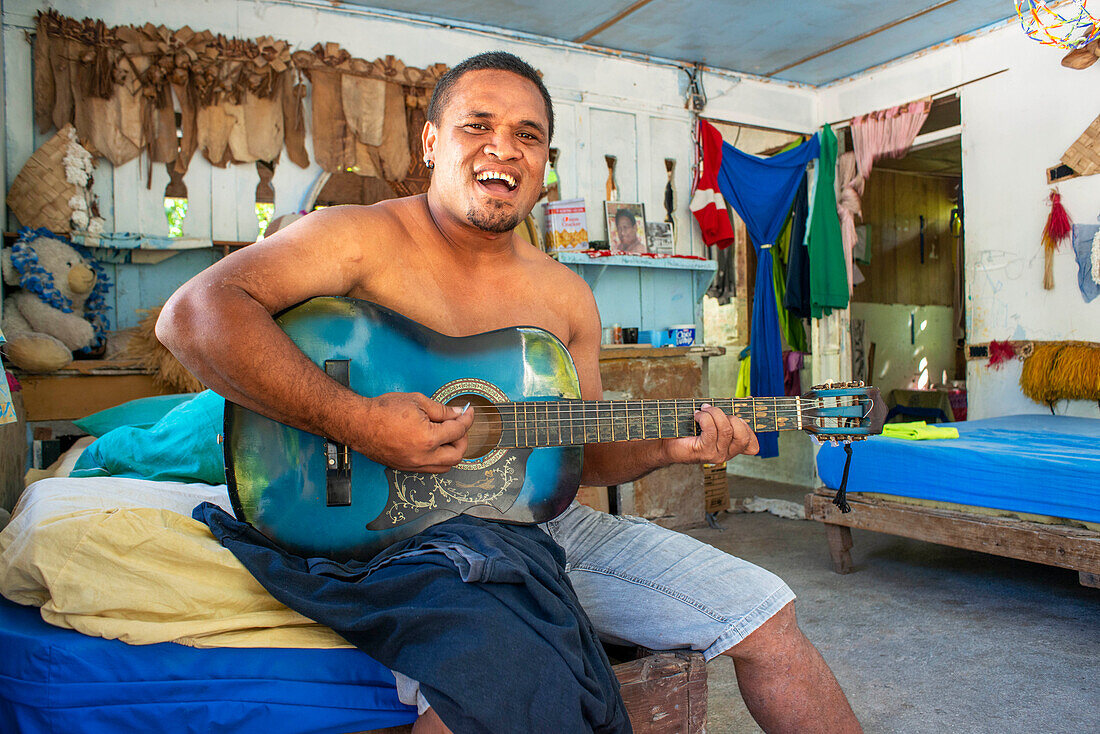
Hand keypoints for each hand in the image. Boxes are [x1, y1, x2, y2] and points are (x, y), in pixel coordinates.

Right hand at [356, 392, 473, 472]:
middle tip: (460, 425)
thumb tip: (456, 413)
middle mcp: (422, 456)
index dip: (466, 419)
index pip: (458, 431)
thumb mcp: (417, 401)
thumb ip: (441, 410)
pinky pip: (430, 468)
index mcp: (427, 438)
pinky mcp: (406, 468)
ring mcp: (414, 465)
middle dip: (463, 439)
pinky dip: (438, 458)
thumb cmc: (382, 411)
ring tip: (448, 436)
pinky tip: (435, 444)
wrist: (358, 424)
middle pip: (457, 454)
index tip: (468, 413)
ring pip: (445, 466)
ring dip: (452, 452)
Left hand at [662, 403, 758, 463]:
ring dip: (714, 413)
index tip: (739, 411)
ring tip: (702, 410)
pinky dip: (704, 418)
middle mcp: (727, 455)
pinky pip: (711, 430)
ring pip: (727, 429)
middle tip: (713, 411)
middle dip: (730, 416)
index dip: (750, 427)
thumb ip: (728, 414)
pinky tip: (696, 416)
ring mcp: (716, 455)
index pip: (752, 446)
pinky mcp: (704, 452)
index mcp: (732, 449)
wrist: (667, 444)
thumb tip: (750, 398)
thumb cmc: (688, 430)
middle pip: (742, 434)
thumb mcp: (712, 421)